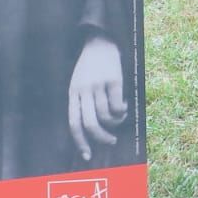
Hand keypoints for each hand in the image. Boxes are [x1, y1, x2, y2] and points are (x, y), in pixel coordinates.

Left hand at [68, 35, 126, 160]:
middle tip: (111, 141)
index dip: (80, 141)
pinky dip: (121, 110)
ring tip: (119, 117)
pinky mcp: (114, 80)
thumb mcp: (79, 85)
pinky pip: (117, 105)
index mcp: (73, 93)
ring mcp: (99, 85)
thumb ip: (82, 104)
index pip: (74, 123)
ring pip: (107, 116)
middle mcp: (84, 90)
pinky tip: (123, 106)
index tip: (87, 155)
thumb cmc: (90, 68)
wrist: (101, 42)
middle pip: (91, 123)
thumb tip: (91, 131)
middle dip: (102, 137)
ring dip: (115, 122)